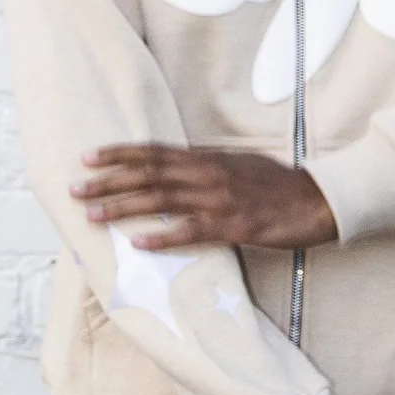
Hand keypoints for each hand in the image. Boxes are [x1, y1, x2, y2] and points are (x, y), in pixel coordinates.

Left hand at [72, 144, 338, 251]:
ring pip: (162, 201)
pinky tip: (138, 242)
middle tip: (76, 189)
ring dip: (124, 207)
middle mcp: (209, 174)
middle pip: (149, 174)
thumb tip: (173, 169)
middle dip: (109, 181)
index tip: (88, 157)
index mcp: (208, 158)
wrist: (318, 200)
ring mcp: (220, 199)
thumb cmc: (277, 184)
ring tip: (93, 215)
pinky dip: (163, 236)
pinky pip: (192, 232)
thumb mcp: (238, 164)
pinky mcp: (234, 226)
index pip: (154, 152)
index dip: (119, 154)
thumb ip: (205, 166)